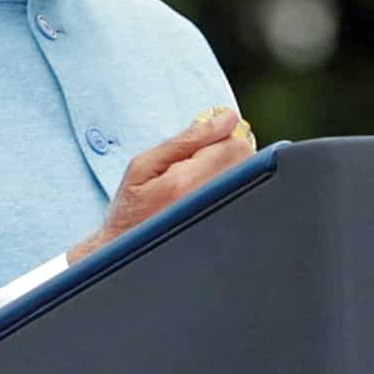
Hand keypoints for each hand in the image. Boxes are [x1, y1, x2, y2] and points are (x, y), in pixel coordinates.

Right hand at [67, 109, 256, 263]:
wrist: (124, 254)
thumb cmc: (130, 209)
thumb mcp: (145, 165)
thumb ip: (189, 138)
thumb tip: (227, 118)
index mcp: (186, 184)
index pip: (235, 146)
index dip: (224, 137)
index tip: (206, 144)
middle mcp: (208, 204)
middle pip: (248, 162)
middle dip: (228, 155)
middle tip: (198, 167)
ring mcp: (221, 221)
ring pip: (249, 179)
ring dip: (230, 174)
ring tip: (199, 187)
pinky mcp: (227, 232)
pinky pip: (245, 199)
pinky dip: (231, 192)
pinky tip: (208, 201)